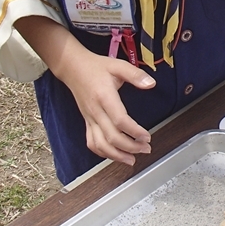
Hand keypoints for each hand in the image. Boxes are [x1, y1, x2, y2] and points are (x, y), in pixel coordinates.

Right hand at [60, 50, 155, 165]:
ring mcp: (90, 119)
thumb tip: (151, 84)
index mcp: (104, 97)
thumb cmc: (96, 67)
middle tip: (146, 149)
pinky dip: (103, 153)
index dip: (134, 131)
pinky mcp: (87, 122)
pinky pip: (92, 142)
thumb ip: (135, 75)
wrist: (72, 68)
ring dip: (116, 155)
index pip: (119, 120)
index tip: (147, 137)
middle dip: (130, 147)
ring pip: (100, 144)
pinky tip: (116, 156)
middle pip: (111, 137)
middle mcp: (95, 111)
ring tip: (132, 159)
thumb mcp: (118, 66)